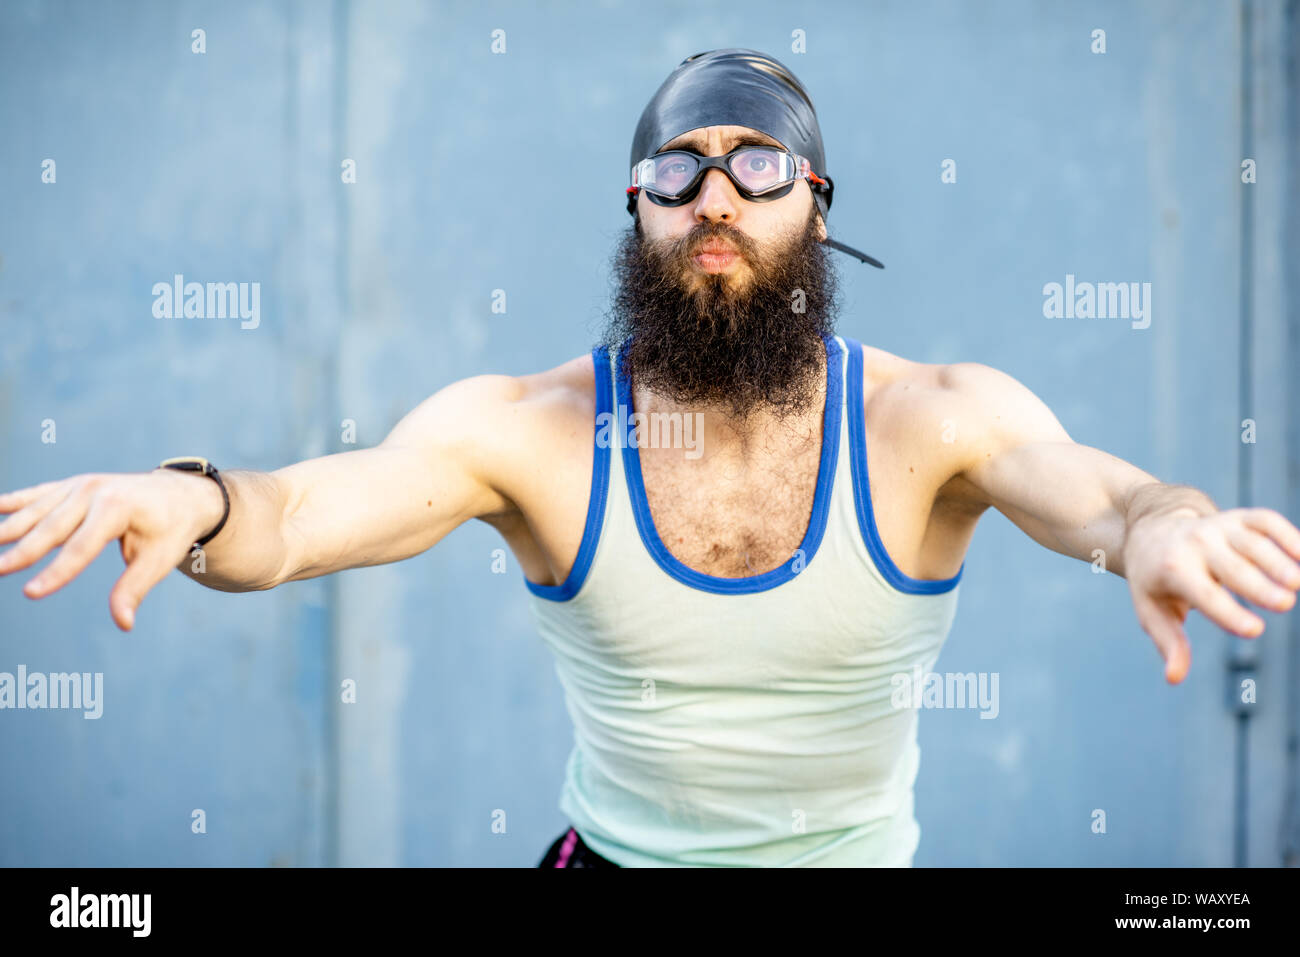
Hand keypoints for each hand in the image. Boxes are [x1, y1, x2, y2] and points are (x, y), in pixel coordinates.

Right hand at [0, 471, 224, 630]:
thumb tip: (124, 623)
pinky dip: (10, 504)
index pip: (81, 547)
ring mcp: (78, 485)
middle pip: (50, 529)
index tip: (31, 594)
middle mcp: (92, 491)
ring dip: (5, 530)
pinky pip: (35, 496)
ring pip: (35, 512)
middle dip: (19, 553)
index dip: (56, 573)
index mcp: (116, 507)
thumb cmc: (170, 530)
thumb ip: (135, 589)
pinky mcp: (69, 486)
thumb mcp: (160, 559)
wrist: (178, 494)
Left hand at [1122, 507, 1299, 683]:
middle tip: (1284, 604)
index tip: (1254, 631)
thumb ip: (1169, 643)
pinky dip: (1289, 535)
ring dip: (1278, 561)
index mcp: (1173, 569)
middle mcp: (1197, 544)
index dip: (1227, 612)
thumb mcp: (1152, 610)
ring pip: (1252, 542)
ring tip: (1298, 583)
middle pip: (1232, 568)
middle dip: (1258, 585)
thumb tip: (1174, 678)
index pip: (1203, 594)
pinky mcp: (1239, 518)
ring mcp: (1219, 527)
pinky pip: (1266, 521)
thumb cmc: (1157, 580)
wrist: (1153, 532)